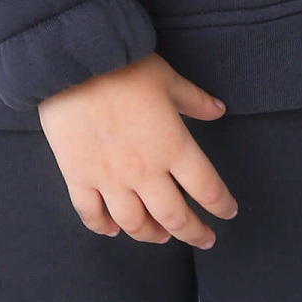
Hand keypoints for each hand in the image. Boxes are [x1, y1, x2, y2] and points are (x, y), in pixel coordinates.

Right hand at [38, 54, 236, 244]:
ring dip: (152, 235)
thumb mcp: (168, 79)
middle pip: (175, 217)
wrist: (73, 62)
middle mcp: (145, 171)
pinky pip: (91, 214)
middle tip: (205, 239)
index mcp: (174, 147)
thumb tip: (219, 110)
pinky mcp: (78, 176)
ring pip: (135, 223)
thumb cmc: (125, 67)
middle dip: (194, 233)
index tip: (229, 212)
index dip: (222, 205)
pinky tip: (113, 230)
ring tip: (162, 237)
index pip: (208, 189)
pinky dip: (103, 227)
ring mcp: (109, 178)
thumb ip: (195, 100)